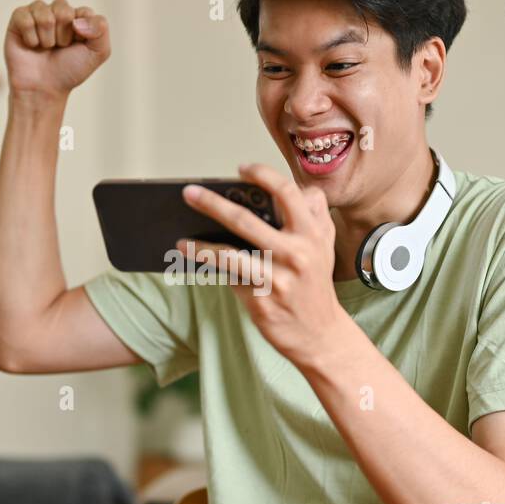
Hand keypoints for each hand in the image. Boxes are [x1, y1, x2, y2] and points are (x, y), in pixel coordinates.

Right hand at [5, 0, 110, 99]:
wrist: (44, 89)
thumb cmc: (69, 70)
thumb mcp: (97, 53)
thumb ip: (101, 29)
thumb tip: (77, 19)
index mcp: (78, 17)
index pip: (84, 12)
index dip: (82, 33)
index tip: (78, 46)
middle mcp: (58, 12)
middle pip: (63, 10)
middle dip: (63, 35)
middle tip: (59, 48)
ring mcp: (37, 13)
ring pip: (44, 14)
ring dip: (47, 38)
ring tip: (45, 48)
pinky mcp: (19, 19)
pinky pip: (25, 18)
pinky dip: (30, 37)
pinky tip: (31, 46)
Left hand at [176, 164, 349, 366]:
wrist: (320, 334)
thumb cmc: (314, 283)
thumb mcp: (323, 246)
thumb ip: (312, 216)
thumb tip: (276, 192)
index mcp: (313, 233)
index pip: (287, 193)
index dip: (262, 175)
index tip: (240, 169)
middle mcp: (297, 253)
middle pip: (246, 219)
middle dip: (212, 203)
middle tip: (188, 192)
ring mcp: (278, 278)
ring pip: (229, 253)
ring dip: (200, 242)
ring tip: (181, 233)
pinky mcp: (262, 299)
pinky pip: (227, 276)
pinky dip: (207, 263)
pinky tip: (190, 253)